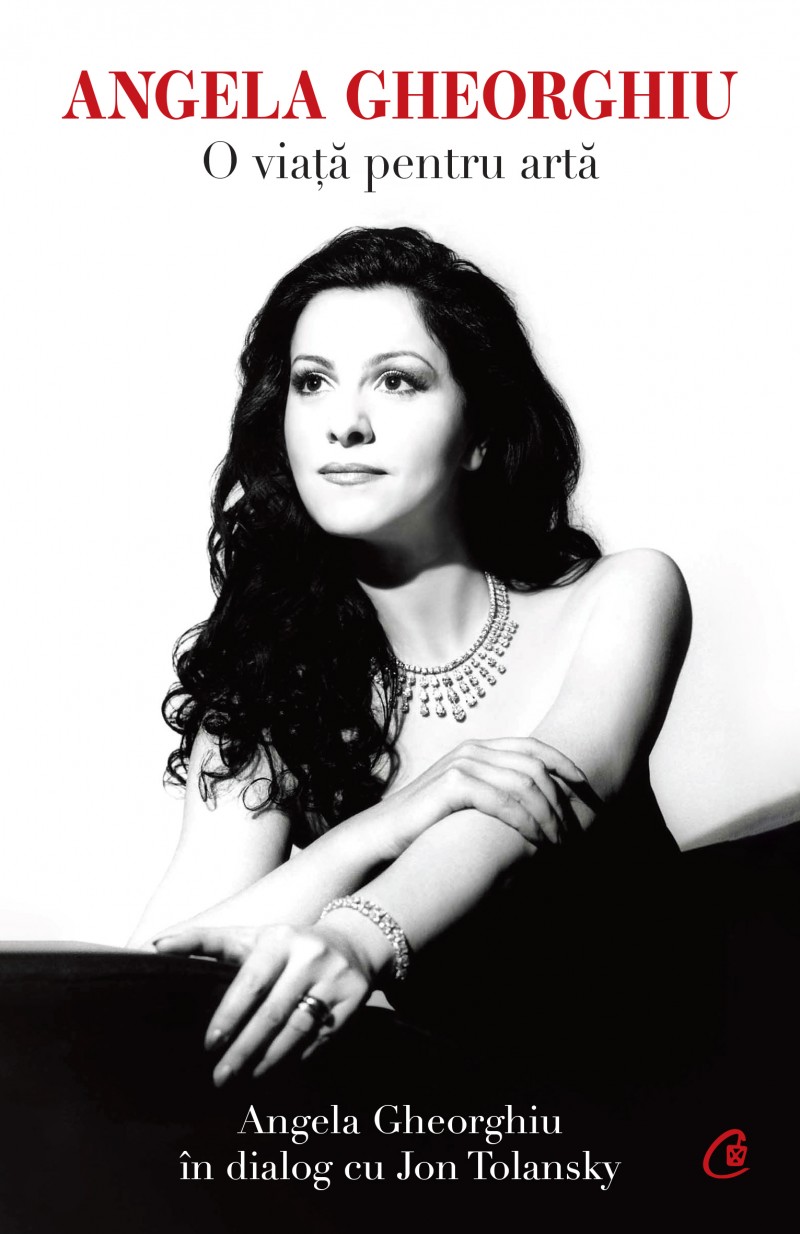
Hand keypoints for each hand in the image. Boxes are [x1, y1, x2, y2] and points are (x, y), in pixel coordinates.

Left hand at [153, 919, 384, 1084]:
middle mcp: (309, 956)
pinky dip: (300, 1055)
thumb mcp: (248, 937)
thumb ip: (202, 940)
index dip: (230, 1015)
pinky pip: (322, 1037)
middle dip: (244, 1049)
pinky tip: (281, 1068)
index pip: (251, 982)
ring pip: (298, 1029)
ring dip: (270, 1059)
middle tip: (220, 1077)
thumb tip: (153, 945)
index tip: (210, 1044)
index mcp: (278, 939)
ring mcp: (335, 978)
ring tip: (247, 1077)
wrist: (352, 942)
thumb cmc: (284, 945)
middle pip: (273, 1013)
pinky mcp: (355, 999)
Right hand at [381, 736, 591, 855]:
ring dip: (550, 815)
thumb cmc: (424, 826)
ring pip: (526, 784)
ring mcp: (462, 764)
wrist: (381, 836)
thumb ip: (493, 795)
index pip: (533, 748)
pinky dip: (528, 822)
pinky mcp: (453, 785)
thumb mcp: (464, 803)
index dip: (565, 766)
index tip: (587, 790)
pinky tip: (539, 841)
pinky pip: (505, 801)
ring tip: (562, 842)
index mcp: (478, 750)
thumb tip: (534, 809)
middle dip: (562, 799)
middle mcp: (472, 750)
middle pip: (535, 766)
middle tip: (576, 831)